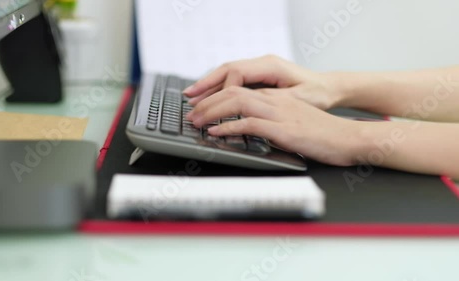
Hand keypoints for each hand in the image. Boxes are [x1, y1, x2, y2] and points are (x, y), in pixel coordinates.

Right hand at [183, 55, 344, 109]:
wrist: (329, 89)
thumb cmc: (317, 94)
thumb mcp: (297, 99)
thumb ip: (271, 98)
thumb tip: (246, 101)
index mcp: (271, 66)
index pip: (237, 75)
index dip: (222, 90)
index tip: (211, 106)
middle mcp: (262, 63)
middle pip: (227, 70)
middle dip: (206, 84)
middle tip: (189, 98)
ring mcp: (259, 68)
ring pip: (227, 73)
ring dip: (209, 85)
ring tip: (192, 97)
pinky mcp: (259, 76)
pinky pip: (234, 79)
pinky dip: (219, 87)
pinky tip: (209, 96)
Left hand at [186, 86, 363, 165]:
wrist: (350, 138)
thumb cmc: (323, 134)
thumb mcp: (292, 122)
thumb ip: (270, 122)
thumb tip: (246, 129)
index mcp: (276, 98)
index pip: (239, 90)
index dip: (216, 97)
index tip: (201, 107)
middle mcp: (275, 101)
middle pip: (233, 92)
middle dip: (208, 102)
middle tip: (192, 114)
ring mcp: (280, 113)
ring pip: (237, 103)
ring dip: (213, 112)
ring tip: (197, 121)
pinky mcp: (284, 129)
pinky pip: (251, 124)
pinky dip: (230, 127)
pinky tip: (217, 132)